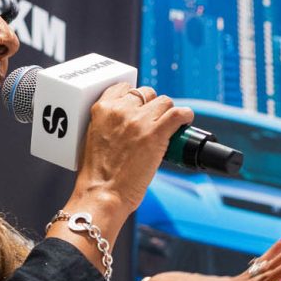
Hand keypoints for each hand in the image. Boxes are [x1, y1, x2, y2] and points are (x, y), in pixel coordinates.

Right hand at [72, 85, 194, 212]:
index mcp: (102, 109)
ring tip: (167, 128)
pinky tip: (185, 120)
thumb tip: (130, 123)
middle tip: (152, 124)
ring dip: (167, 113)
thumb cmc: (99, 174)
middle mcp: (120, 110)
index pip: (124, 87)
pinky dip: (185, 116)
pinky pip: (178, 114)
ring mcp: (139, 121)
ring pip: (164, 102)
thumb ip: (110, 124)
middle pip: (146, 93)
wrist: (103, 193)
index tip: (139, 107)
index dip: (135, 98)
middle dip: (151, 106)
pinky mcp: (156, 134)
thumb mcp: (94, 137)